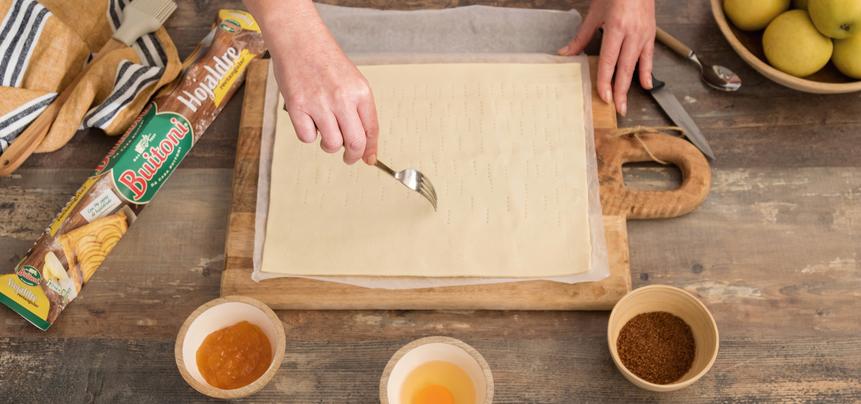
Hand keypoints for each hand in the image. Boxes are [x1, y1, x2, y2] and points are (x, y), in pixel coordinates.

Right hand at [246, 0, 378, 164]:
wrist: (299, 39)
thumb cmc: (325, 60)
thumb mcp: (352, 81)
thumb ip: (360, 112)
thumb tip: (366, 149)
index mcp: (361, 92)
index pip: (372, 130)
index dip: (370, 149)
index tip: (368, 159)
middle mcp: (342, 98)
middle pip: (355, 143)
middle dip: (352, 156)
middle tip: (348, 158)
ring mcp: (319, 103)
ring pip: (331, 144)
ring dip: (329, 146)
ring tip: (325, 131)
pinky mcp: (297, 106)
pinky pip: (307, 137)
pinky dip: (309, 135)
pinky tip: (308, 120)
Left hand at [559, 0, 655, 116]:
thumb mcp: (595, 13)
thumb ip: (582, 36)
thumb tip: (566, 53)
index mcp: (616, 27)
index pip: (609, 60)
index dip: (605, 80)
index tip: (603, 95)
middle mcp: (631, 33)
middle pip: (624, 67)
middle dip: (620, 90)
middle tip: (618, 109)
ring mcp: (643, 35)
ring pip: (636, 65)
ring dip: (631, 86)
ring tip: (626, 103)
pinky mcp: (651, 34)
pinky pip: (649, 57)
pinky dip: (647, 71)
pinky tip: (646, 85)